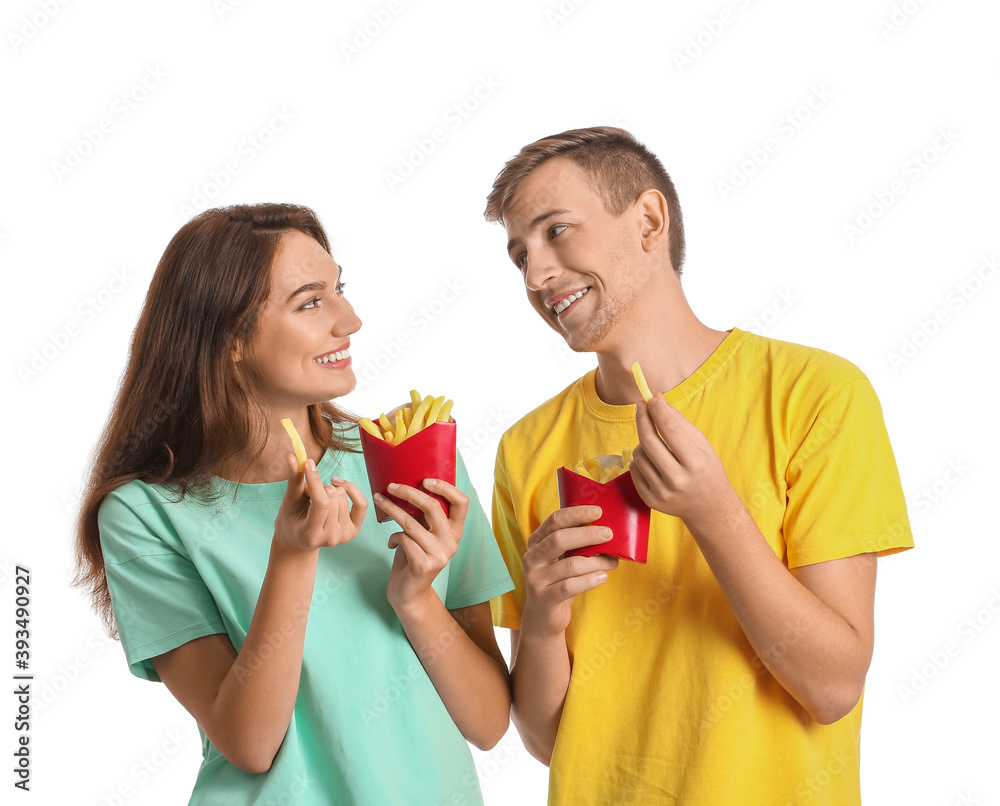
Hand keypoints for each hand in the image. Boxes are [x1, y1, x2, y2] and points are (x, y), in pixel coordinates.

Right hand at [272, 455, 367, 552]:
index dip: (315, 481)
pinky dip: (351, 489)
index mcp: (310, 535)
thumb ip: (294, 479)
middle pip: (333, 496)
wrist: (300, 538)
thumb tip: (293, 456)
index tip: (308, 463)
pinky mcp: (354, 530)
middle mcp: (330, 538)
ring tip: (319, 499)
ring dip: (330, 490)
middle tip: (309, 495)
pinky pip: (361, 502)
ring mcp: (344, 536)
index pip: (321, 504)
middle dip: (319, 488)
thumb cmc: (292, 518)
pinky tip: (339, 485)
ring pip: (343, 496)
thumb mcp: (290, 500)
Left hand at [375, 479, 469, 611]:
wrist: (408, 592)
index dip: (446, 487)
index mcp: (455, 531)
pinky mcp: (423, 565)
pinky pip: (403, 539)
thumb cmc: (412, 556)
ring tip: (379, 500)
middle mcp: (451, 542)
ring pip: (411, 522)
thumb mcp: (423, 533)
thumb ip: (424, 516)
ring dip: (391, 509)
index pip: (462, 502)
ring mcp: (439, 555)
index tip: (425, 479)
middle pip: (433, 507)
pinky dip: (393, 537)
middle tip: (391, 486)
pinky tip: (391, 543)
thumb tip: (408, 485)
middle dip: (409, 492)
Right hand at [521, 507, 618, 637]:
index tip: (598, 511)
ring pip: (570, 565)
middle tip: (609, 534)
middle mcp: (532, 558)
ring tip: (612, 562)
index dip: (576, 514)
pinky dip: (590, 580)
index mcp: (536, 542)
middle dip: (587, 534)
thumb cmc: (558, 581)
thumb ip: (575, 544)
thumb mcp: (560, 559)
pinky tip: (603, 577)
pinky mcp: (544, 598)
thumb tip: (607, 530)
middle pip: (559, 539)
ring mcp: (535, 579)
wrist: (542, 617)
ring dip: (596, 562)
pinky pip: (570, 586)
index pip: (554, 520)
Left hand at [630, 396, 734, 525]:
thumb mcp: (701, 444)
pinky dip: (640, 459)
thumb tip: (657, 398)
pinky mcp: (650, 500)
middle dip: (642, 418)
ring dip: (643, 442)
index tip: (651, 398)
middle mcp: (677, 480)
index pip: (669, 429)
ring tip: (657, 445)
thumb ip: (679, 421)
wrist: (709, 507)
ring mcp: (662, 492)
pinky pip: (634, 469)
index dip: (657, 410)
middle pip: (648, 441)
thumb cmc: (706, 470)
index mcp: (695, 463)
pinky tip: (654, 461)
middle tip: (641, 406)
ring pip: (638, 454)